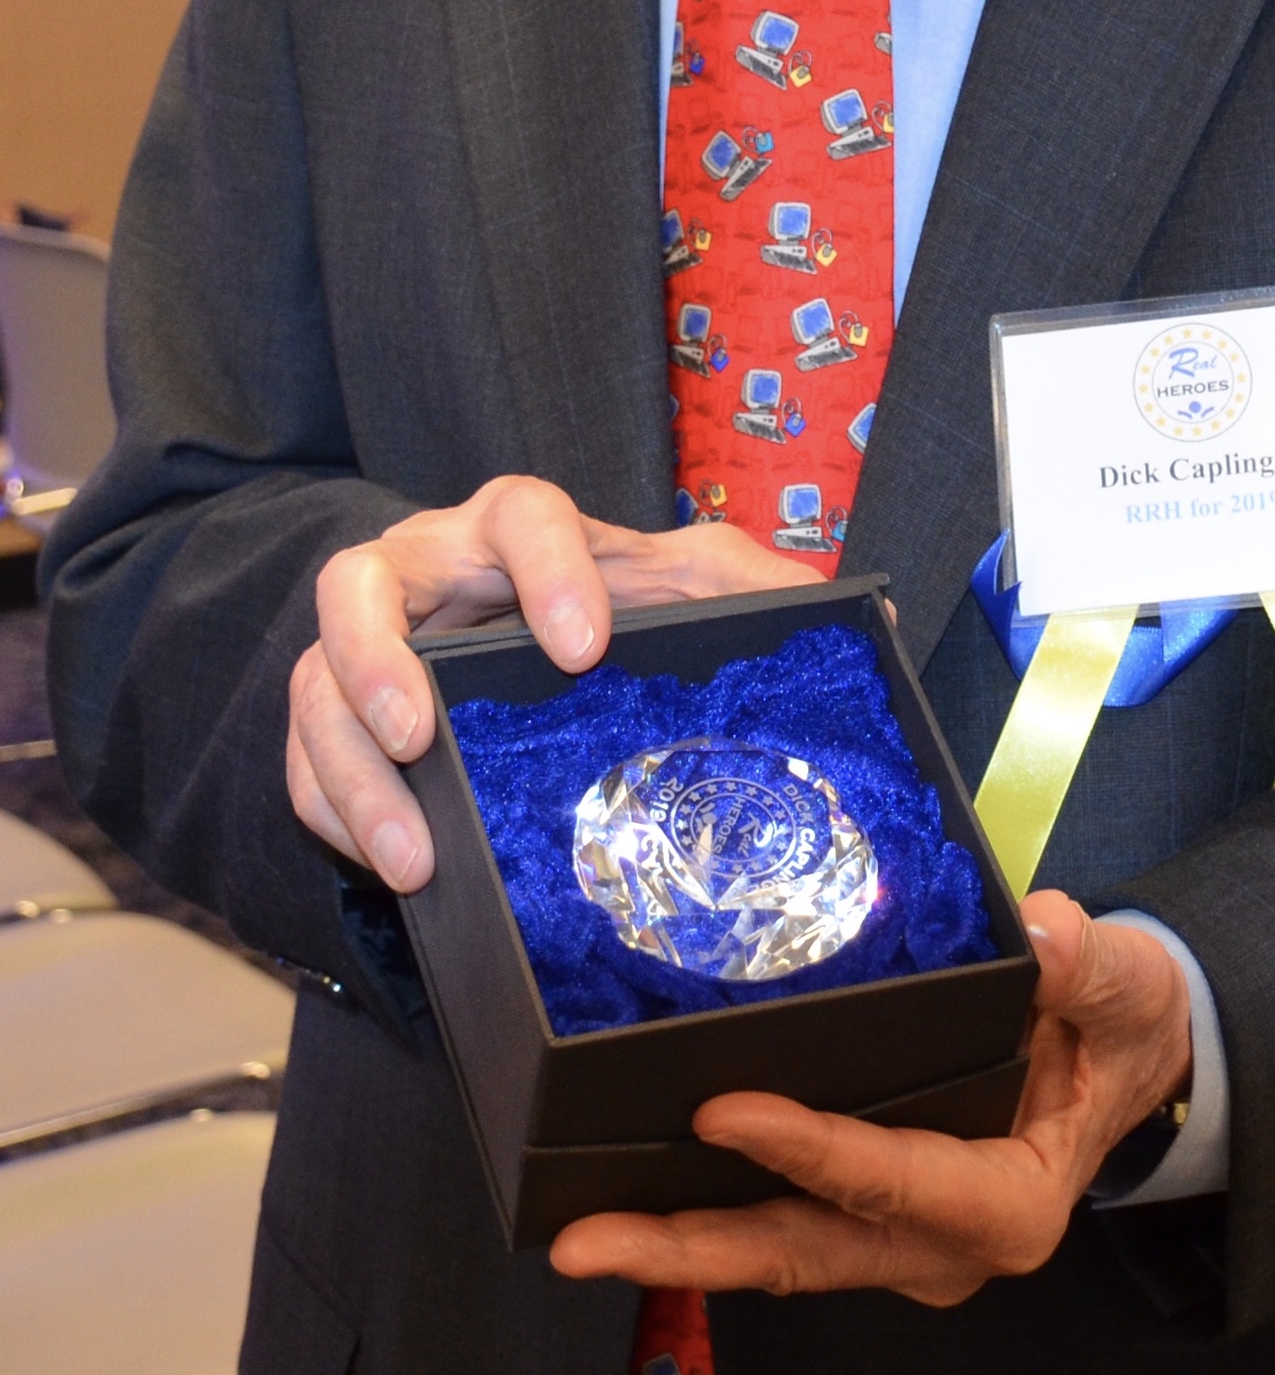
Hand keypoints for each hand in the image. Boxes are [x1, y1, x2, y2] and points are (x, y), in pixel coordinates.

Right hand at [287, 478, 822, 892]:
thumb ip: (757, 593)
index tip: (585, 644)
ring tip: (412, 855)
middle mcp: (425, 573)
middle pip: (359, 580)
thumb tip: (871, 616)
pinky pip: (301, 764)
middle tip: (423, 731)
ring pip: (314, 684)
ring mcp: (364, 647)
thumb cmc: (609, 612)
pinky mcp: (332, 721)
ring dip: (352, 769)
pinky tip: (386, 866)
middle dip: (376, 658)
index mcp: (514, 530)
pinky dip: (332, 815)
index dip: (545, 566)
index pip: (518, 511)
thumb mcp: (684, 594)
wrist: (517, 646)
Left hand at [549, 892, 1192, 1306]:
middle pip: (804, 1250)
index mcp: (1010, 1202)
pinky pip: (783, 1224)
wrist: (1135, 1058)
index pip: (891, 1180)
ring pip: (779, 1251)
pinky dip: (709, 1213)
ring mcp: (902, 1241)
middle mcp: (945, 1243)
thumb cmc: (1125, 1021)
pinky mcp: (871, 1217)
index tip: (721, 1111)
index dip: (808, 1149)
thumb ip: (1085, 963)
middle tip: (584, 1237)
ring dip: (679, 1243)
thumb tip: (1043, 931)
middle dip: (690, 1247)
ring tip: (577, 1233)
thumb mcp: (1124, 982)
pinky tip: (633, 1187)